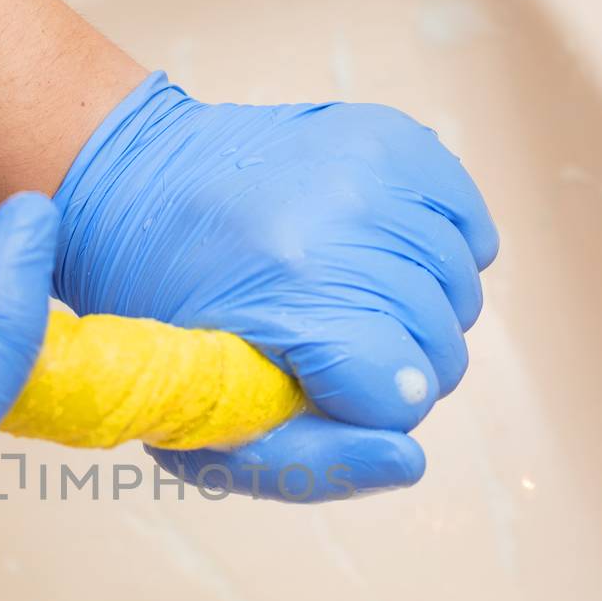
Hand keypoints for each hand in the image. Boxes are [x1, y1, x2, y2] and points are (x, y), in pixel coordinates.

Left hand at [54, 72, 498, 498]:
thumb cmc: (167, 318)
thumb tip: (411, 463)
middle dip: (392, 366)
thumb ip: (309, 464)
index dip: (365, 407)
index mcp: (291, 294)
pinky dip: (444, 254)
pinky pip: (469, 223)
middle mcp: (339, 220)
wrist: (132, 190)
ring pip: (462, 290)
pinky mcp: (387, 135)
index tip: (322, 387)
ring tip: (352, 304)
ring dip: (417, 315)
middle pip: (440, 345)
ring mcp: (367, 168)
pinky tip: (385, 261)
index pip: (401, 394)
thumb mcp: (208, 424)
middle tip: (331, 347)